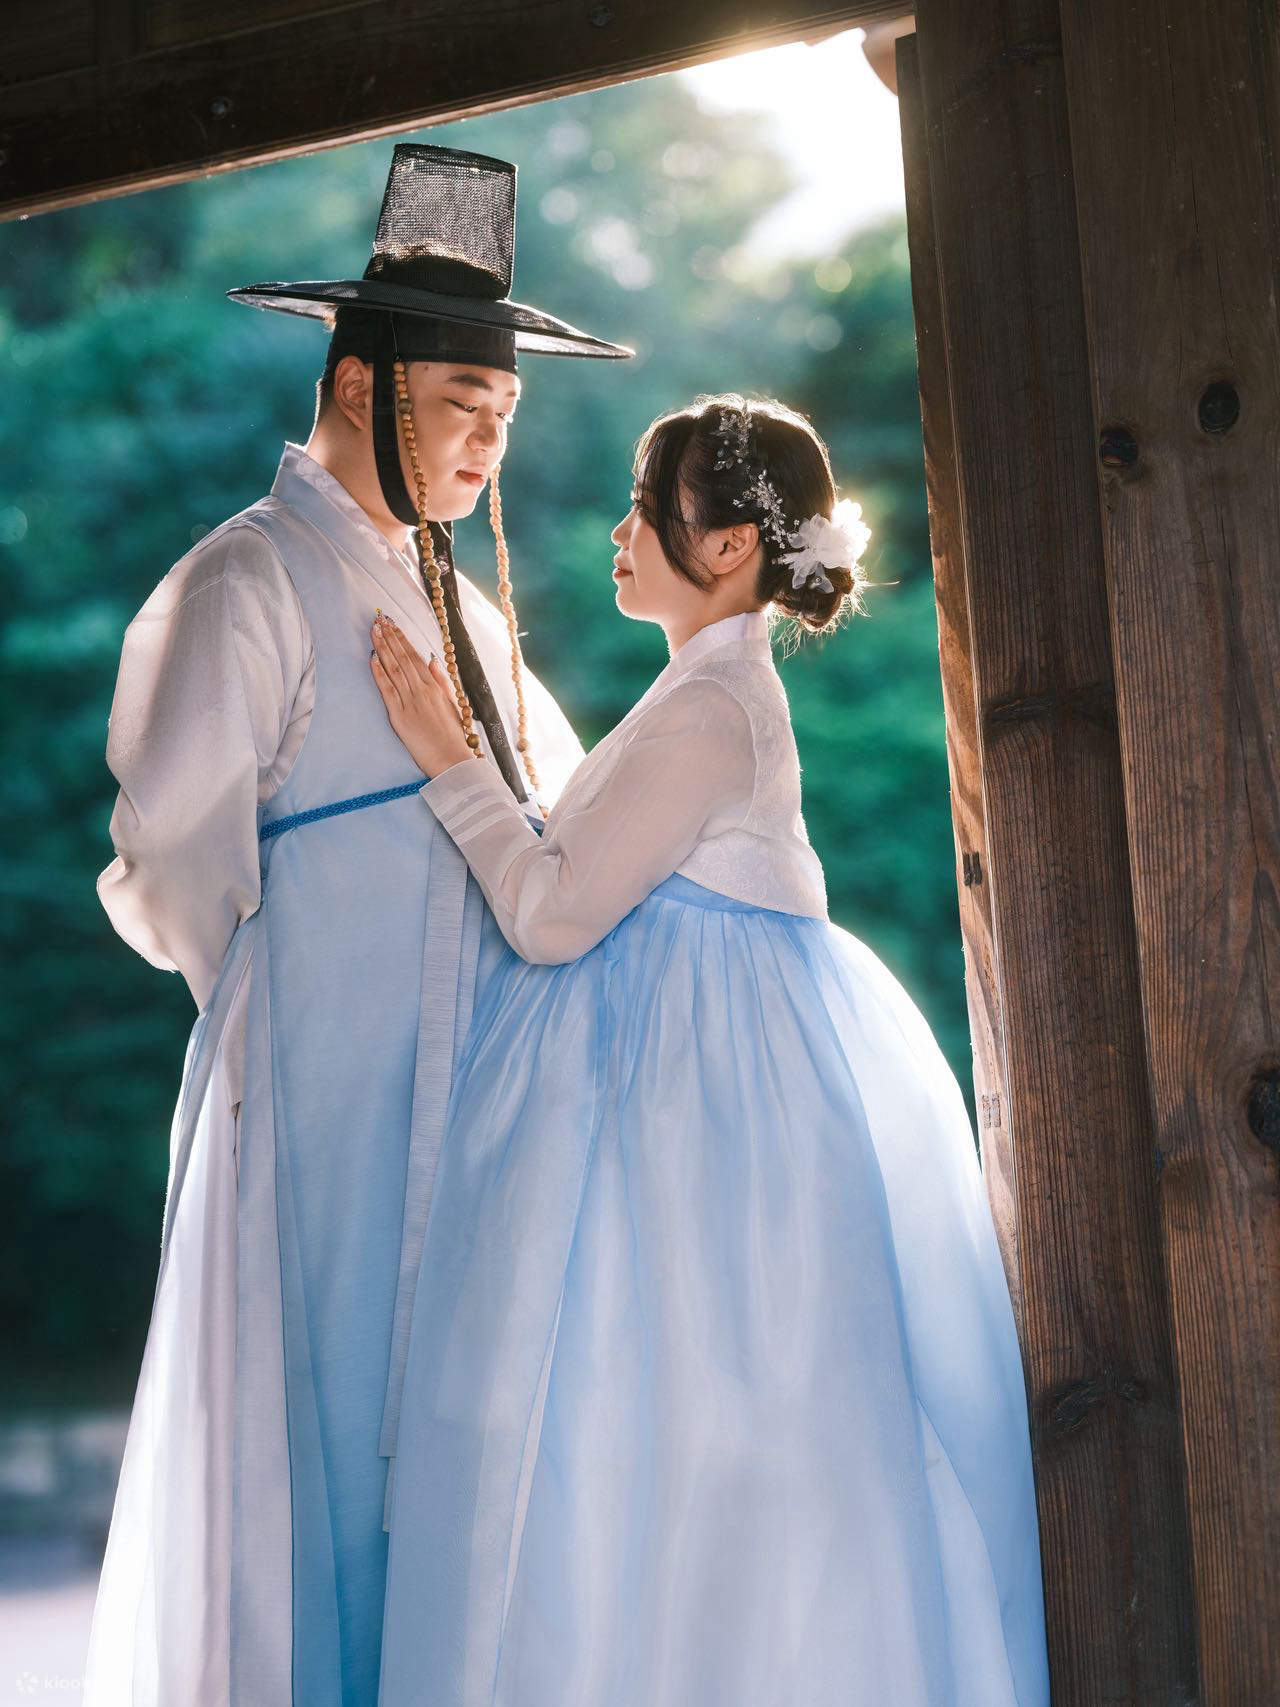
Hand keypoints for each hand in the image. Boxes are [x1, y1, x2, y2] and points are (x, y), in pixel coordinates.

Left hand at [369, 615, 477, 778]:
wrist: (453, 760)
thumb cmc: (453, 736)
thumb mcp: (453, 704)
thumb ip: (442, 681)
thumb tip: (433, 659)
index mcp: (435, 687)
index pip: (415, 656)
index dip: (402, 639)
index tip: (393, 624)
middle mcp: (422, 690)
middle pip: (402, 658)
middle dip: (390, 637)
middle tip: (378, 619)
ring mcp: (410, 702)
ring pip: (394, 669)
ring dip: (382, 648)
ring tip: (373, 631)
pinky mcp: (400, 717)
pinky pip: (388, 690)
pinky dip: (379, 673)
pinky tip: (372, 658)